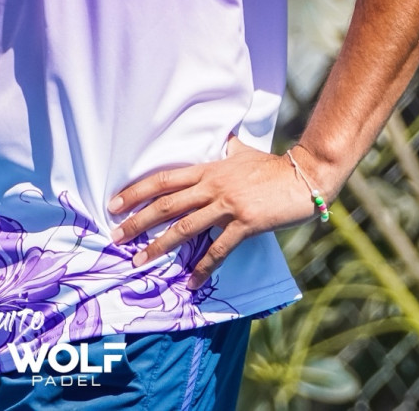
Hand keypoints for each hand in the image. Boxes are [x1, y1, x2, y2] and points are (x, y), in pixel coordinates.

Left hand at [108, 135, 325, 283]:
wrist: (304, 175)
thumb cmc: (272, 166)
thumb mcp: (243, 152)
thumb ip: (227, 148)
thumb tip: (223, 138)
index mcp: (208, 169)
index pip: (163, 179)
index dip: (136, 191)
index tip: (114, 204)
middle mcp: (212, 186)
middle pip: (166, 204)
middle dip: (137, 221)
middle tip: (115, 236)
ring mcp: (228, 205)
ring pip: (185, 227)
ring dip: (159, 246)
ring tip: (139, 261)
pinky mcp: (245, 223)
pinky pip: (218, 249)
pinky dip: (202, 267)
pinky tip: (190, 281)